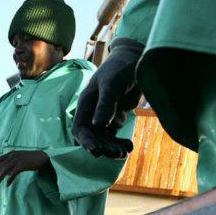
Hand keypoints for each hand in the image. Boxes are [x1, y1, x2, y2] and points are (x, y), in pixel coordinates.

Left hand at [0, 150, 49, 185]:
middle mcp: (13, 156)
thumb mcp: (19, 159)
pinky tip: (7, 185)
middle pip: (0, 166)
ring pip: (5, 170)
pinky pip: (13, 173)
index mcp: (11, 153)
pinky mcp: (22, 165)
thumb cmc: (31, 159)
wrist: (43, 158)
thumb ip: (12, 164)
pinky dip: (9, 180)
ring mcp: (18, 160)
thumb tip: (6, 174)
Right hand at [72, 38, 144, 157]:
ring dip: (112, 147)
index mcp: (86, 103)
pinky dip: (120, 142)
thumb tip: (98, 125)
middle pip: (92, 137)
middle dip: (103, 147)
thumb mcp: (112, 84)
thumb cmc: (120, 68)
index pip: (80, 128)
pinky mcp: (115, 117)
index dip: (86, 141)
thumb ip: (106, 104)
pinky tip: (129, 146)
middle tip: (117, 154)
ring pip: (103, 139)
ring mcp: (104, 116)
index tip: (97, 151)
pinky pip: (114, 135)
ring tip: (125, 152)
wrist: (135, 60)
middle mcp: (92, 112)